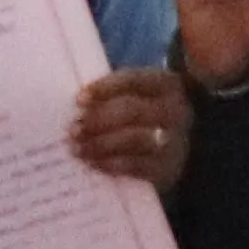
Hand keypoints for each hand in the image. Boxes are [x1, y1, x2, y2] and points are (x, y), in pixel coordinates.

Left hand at [69, 65, 193, 196]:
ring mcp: (174, 141)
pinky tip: (93, 162)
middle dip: (98, 119)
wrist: (175, 148)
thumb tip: (78, 106)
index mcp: (166, 84)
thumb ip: (114, 96)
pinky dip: (111, 164)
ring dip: (101, 144)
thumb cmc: (145, 116)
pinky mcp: (167, 168)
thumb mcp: (139, 96)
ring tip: (78, 148)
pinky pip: (136, 166)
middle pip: (133, 111)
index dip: (104, 89)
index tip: (78, 100)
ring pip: (134, 139)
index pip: (134, 80)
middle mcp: (175, 110)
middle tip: (73, 129)